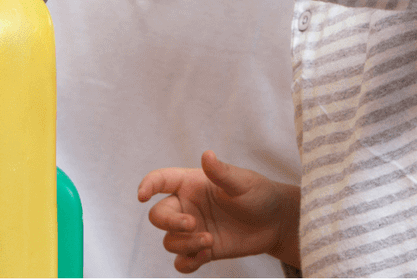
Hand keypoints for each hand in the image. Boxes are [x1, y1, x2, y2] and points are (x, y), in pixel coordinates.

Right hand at [137, 150, 299, 272]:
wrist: (274, 222)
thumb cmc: (258, 194)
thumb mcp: (242, 182)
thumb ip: (222, 172)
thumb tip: (207, 155)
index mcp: (191, 183)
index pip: (161, 180)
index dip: (147, 185)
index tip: (142, 195)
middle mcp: (187, 206)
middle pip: (158, 216)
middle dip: (170, 222)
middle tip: (192, 224)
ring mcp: (193, 229)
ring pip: (169, 241)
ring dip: (184, 243)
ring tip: (209, 241)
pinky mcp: (201, 250)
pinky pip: (182, 262)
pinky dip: (188, 261)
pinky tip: (205, 254)